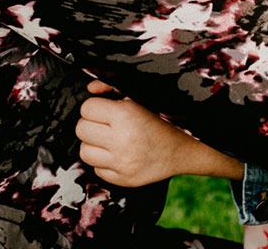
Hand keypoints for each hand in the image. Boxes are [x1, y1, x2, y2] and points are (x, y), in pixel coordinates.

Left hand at [75, 81, 240, 185]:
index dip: (96, 107)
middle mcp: (121, 141)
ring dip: (95, 145)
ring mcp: (121, 164)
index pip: (87, 108)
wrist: (186, 149)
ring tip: (111, 140)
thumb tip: (91, 88)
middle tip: (108, 124)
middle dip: (93, 124)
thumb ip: (113, 89)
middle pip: (81, 130)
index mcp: (126, 116)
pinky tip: (120, 154)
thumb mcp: (142, 98)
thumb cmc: (165, 120)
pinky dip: (105, 162)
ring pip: (84, 151)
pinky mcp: (122, 180)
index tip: (107, 108)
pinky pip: (96, 170)